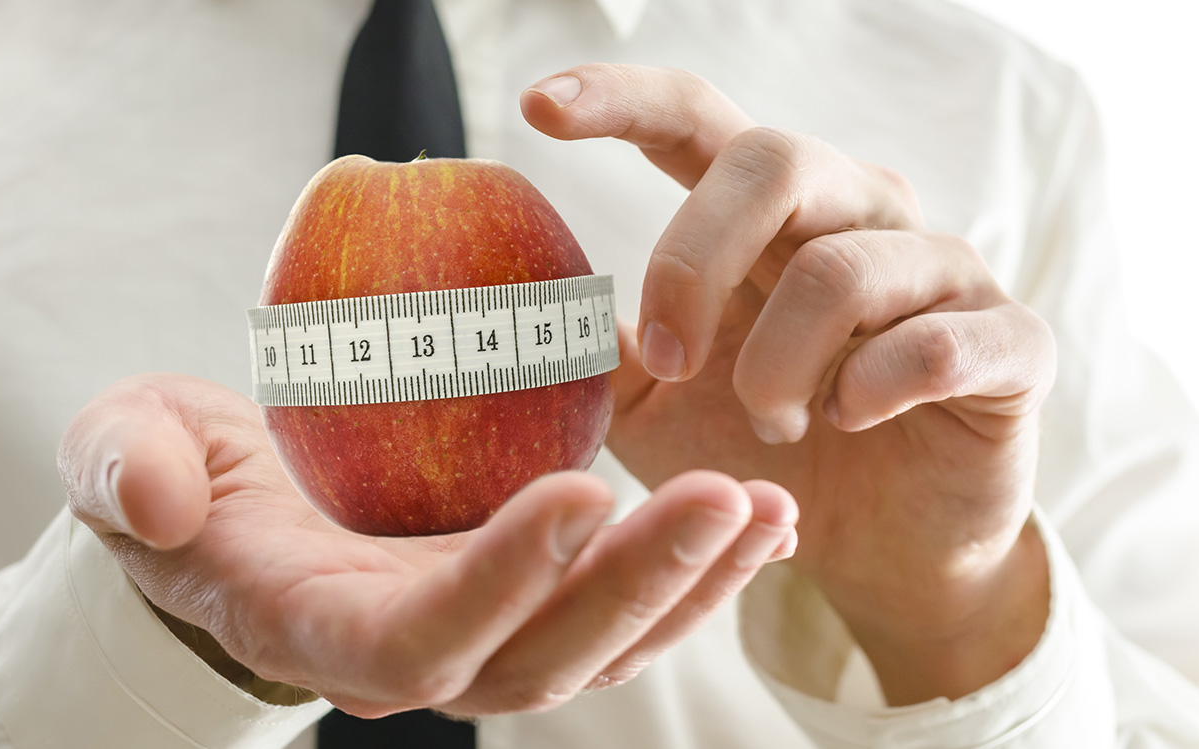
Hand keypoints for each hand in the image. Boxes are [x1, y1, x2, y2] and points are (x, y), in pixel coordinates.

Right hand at [59, 374, 797, 716]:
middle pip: (541, 658)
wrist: (225, 512)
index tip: (580, 493)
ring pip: (599, 647)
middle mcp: (411, 655)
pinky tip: (756, 522)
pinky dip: (690, 575)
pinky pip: (616, 612)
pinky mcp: (518, 605)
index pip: (422, 639)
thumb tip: (163, 508)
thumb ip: (124, 473)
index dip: (501, 584)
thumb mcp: (119, 455)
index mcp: (319, 628)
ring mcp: (475, 637)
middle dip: (637, 588)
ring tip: (765, 509)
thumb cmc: (175, 478)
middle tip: (723, 495)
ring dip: (690, 586)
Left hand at [523, 65, 1054, 703]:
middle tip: (675, 360)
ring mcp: (940, 270)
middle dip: (696, 263)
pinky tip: (853, 421)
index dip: (621, 101)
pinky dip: (874, 389)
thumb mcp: (657, 408)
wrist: (881, 547)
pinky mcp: (1009, 341)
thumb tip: (535, 312)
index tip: (537, 106)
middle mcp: (857, 215)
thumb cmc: (764, 454)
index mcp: (767, 219)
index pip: (697, 121)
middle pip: (772, 162)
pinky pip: (938, 341)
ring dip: (781, 365)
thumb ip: (609, 348)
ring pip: (842, 267)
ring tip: (774, 423)